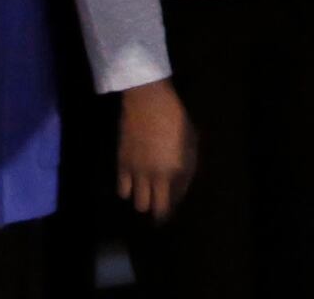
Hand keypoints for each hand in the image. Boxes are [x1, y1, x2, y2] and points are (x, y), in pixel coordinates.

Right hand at [117, 80, 197, 219]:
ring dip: (143, 201)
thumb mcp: (190, 142)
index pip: (174, 202)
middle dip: (158, 212)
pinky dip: (127, 191)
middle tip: (158, 208)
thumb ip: (187, 167)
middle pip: (155, 208)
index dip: (173, 208)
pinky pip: (122, 190)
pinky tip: (131, 184)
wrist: (149, 102)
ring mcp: (138, 172)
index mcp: (176, 170)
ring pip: (138, 204)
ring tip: (145, 194)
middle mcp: (156, 176)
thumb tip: (180, 187)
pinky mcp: (122, 164)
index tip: (171, 208)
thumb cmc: (175, 118)